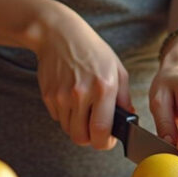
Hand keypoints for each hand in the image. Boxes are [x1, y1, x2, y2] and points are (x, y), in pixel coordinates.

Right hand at [27, 2, 132, 149]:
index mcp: (103, 88)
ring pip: (69, 130)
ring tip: (84, 110)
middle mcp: (81, 94)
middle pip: (81, 138)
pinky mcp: (48, 95)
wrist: (59, 34)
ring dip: (77, 126)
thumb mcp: (117, 70)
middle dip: (90, 139)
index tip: (107, 139)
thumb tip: (129, 120)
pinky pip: (58, 118)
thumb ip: (125, 98)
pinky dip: (66, 115)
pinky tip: (72, 99)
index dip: (104, 142)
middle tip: (96, 129)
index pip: (100, 131)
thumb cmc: (92, 51)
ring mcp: (61, 96)